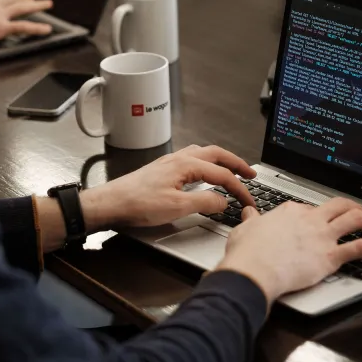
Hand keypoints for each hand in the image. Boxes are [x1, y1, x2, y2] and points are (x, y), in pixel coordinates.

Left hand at [81, 145, 256, 229]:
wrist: (111, 203)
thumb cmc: (137, 204)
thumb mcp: (177, 207)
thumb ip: (205, 202)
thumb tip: (223, 201)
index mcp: (186, 165)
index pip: (222, 175)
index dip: (239, 188)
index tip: (249, 200)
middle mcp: (179, 159)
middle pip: (215, 155)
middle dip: (235, 163)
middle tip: (250, 173)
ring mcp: (170, 163)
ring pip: (203, 154)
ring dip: (220, 161)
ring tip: (231, 169)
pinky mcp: (162, 170)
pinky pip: (192, 160)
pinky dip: (206, 164)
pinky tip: (203, 173)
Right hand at [216, 198, 361, 304]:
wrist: (254, 269)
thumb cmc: (248, 252)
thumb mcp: (245, 228)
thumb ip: (251, 220)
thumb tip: (249, 213)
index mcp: (290, 211)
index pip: (311, 208)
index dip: (318, 214)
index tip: (320, 220)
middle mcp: (310, 219)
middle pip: (338, 206)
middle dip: (352, 207)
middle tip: (359, 211)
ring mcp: (322, 236)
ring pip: (354, 220)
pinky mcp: (330, 256)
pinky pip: (361, 248)